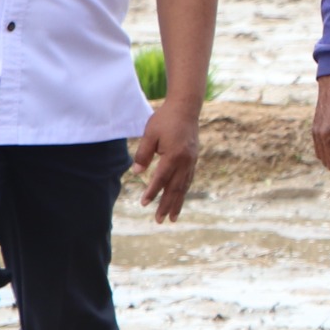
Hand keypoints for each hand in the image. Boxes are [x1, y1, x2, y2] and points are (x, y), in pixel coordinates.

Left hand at [131, 101, 200, 222]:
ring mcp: (191, 161)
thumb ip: (143, 154)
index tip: (144, 203)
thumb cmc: (165, 120)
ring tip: (172, 218)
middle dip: (167, 206)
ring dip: (177, 203)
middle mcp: (185, 161)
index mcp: (173, 155)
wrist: (186, 108)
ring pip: (184, 186)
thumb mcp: (149, 134)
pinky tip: (179, 198)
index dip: (152, 192)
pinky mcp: (193, 159)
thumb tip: (137, 173)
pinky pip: (188, 179)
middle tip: (160, 221)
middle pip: (175, 188)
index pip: (161, 179)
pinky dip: (183, 191)